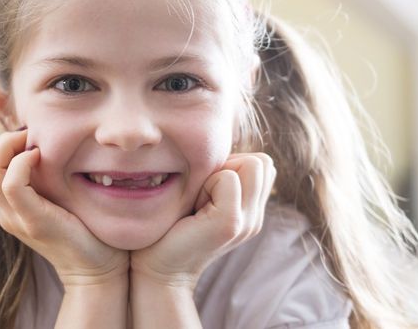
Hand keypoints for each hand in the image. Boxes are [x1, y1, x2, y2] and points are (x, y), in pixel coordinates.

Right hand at [0, 129, 128, 287]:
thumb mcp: (59, 197)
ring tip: (35, 147)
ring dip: (9, 146)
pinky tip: (41, 158)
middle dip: (3, 140)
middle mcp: (5, 211)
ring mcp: (15, 217)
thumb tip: (48, 142)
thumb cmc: (86, 229)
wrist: (96, 269)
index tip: (32, 138)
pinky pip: (12, 184)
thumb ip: (47, 178)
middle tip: (32, 139)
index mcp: (8, 205)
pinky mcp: (32, 221)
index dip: (2, 143)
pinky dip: (22, 163)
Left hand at [130, 153, 275, 288]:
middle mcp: (255, 218)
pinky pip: (228, 178)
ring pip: (252, 164)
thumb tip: (225, 150)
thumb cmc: (169, 227)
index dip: (232, 165)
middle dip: (228, 167)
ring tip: (198, 202)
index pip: (262, 162)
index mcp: (251, 210)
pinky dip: (206, 185)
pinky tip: (193, 210)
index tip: (205, 191)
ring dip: (218, 175)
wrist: (155, 268)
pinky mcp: (231, 223)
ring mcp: (247, 222)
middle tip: (201, 196)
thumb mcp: (201, 196)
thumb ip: (221, 176)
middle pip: (261, 161)